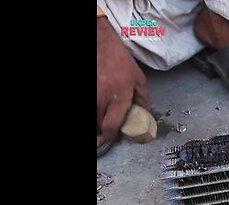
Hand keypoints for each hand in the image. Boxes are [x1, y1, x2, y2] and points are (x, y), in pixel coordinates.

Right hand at [97, 17, 149, 140]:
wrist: (100, 44)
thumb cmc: (119, 60)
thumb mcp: (138, 78)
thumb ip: (143, 99)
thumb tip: (144, 114)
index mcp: (118, 96)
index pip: (111, 126)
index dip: (112, 135)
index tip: (113, 136)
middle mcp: (101, 98)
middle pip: (99, 125)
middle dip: (104, 128)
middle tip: (109, 125)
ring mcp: (90, 95)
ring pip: (92, 119)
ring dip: (97, 120)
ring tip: (103, 114)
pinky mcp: (84, 92)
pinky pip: (89, 108)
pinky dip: (94, 110)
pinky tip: (99, 105)